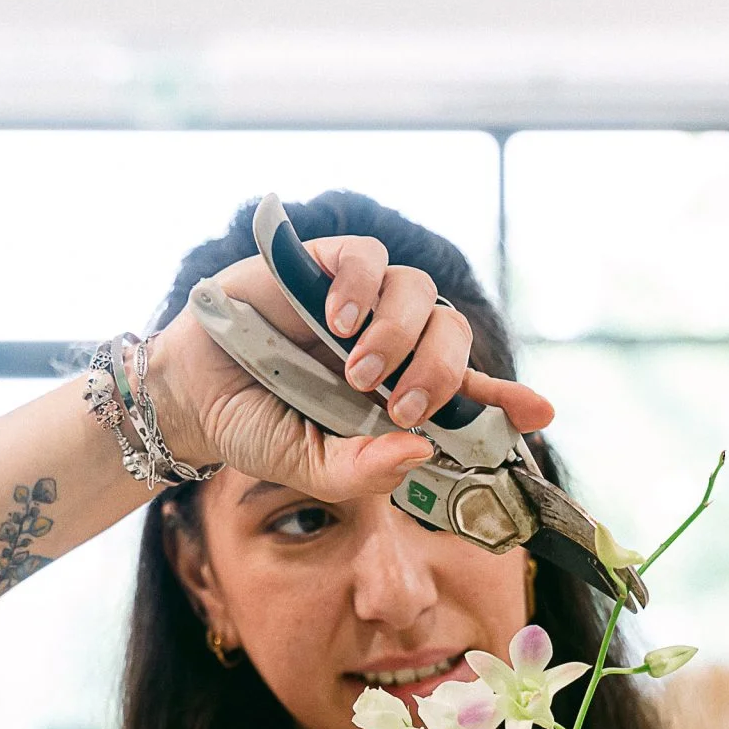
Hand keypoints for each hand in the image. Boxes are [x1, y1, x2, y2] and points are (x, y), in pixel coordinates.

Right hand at [143, 232, 554, 504]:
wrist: (190, 394)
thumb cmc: (256, 428)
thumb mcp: (309, 466)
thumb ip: (362, 470)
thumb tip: (420, 453)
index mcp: (399, 394)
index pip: (469, 392)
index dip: (506, 399)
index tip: (538, 413)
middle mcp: (391, 343)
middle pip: (452, 336)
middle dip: (440, 372)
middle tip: (403, 405)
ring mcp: (359, 302)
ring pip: (417, 293)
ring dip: (398, 335)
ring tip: (356, 371)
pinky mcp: (323, 265)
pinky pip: (366, 258)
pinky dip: (361, 287)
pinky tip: (336, 322)